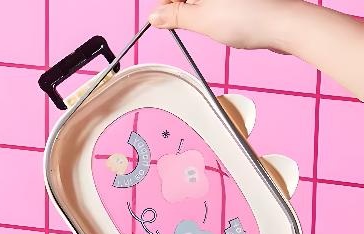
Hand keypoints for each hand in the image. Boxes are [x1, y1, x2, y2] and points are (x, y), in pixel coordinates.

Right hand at [148, 0, 300, 50]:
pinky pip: (216, 3)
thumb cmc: (248, 19)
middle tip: (194, 23)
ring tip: (215, 22)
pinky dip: (214, 12)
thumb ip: (176, 17)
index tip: (167, 21)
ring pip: (201, 0)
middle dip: (183, 9)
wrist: (285, 24)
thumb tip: (156, 16)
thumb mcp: (202, 20)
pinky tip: (225, 21)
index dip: (167, 6)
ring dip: (199, 12)